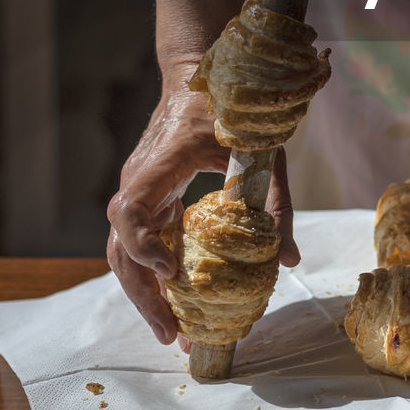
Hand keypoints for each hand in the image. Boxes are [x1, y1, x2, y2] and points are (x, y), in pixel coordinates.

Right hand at [106, 62, 300, 347]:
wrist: (200, 74)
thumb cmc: (232, 107)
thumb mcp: (262, 151)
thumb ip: (275, 203)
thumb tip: (288, 260)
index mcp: (161, 162)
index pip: (129, 210)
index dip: (144, 245)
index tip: (173, 270)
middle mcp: (141, 180)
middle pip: (121, 247)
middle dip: (144, 295)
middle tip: (173, 335)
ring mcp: (142, 190)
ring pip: (125, 252)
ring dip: (147, 293)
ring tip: (174, 333)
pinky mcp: (152, 198)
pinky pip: (145, 243)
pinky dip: (157, 275)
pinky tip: (178, 303)